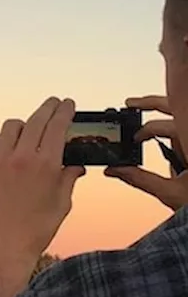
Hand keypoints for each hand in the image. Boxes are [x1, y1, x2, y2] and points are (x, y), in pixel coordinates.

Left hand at [0, 97, 84, 267]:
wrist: (5, 248)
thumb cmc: (37, 230)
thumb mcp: (62, 203)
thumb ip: (69, 178)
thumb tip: (76, 165)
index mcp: (48, 165)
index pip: (58, 125)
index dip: (64, 110)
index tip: (67, 104)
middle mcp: (23, 158)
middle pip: (36, 120)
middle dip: (48, 107)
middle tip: (53, 104)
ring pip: (10, 126)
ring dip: (21, 125)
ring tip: (26, 131)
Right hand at [105, 95, 187, 210]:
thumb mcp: (170, 192)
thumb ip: (140, 179)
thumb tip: (115, 170)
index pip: (165, 126)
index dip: (144, 131)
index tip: (131, 141)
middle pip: (175, 109)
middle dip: (152, 103)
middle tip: (130, 104)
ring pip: (180, 116)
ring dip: (163, 108)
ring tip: (141, 106)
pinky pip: (182, 130)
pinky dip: (170, 126)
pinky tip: (158, 129)